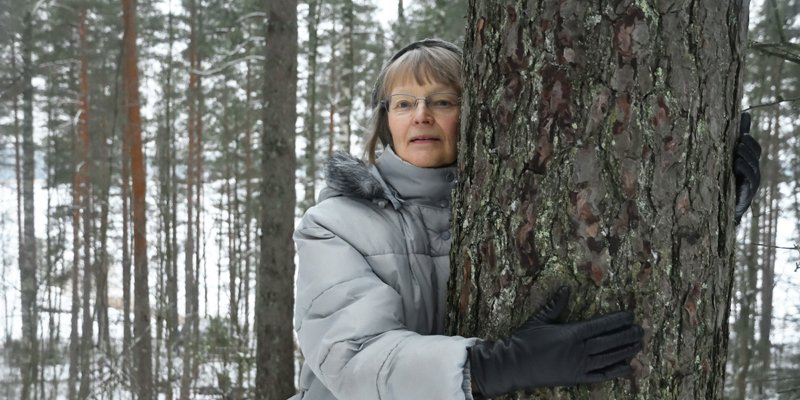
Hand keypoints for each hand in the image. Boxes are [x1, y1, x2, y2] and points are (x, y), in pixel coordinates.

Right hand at [468, 287, 643, 397]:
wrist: (514, 366)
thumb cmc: (525, 341)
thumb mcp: (539, 319)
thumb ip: (555, 304)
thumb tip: (567, 288)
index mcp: (571, 333)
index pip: (601, 325)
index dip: (617, 320)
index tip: (630, 316)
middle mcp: (579, 350)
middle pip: (610, 341)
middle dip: (627, 335)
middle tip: (641, 330)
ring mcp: (579, 366)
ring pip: (609, 357)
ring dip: (626, 351)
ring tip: (639, 345)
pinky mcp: (576, 378)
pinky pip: (601, 376)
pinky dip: (615, 372)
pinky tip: (627, 368)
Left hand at [733, 112, 761, 224]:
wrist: (722, 210)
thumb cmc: (725, 183)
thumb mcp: (727, 163)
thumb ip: (732, 142)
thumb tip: (740, 117)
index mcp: (749, 163)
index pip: (754, 148)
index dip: (750, 139)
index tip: (742, 132)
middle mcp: (753, 171)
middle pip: (755, 155)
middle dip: (749, 145)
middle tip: (740, 138)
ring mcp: (751, 181)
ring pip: (752, 165)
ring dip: (745, 155)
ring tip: (738, 146)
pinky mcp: (747, 191)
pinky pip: (749, 178)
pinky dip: (743, 169)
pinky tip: (736, 163)